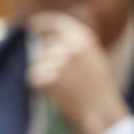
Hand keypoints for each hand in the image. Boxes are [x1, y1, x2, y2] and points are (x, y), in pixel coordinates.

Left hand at [25, 11, 130, 133]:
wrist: (102, 111)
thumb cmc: (99, 89)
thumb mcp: (94, 58)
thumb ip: (76, 44)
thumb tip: (52, 35)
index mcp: (84, 37)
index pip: (56, 22)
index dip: (42, 22)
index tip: (32, 24)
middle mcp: (70, 45)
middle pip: (45, 46)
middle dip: (48, 60)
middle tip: (65, 78)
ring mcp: (59, 59)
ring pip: (38, 62)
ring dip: (45, 74)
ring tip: (66, 87)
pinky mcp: (48, 75)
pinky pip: (34, 77)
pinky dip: (41, 86)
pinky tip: (58, 93)